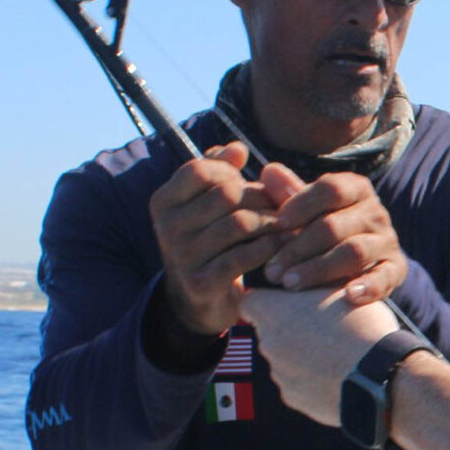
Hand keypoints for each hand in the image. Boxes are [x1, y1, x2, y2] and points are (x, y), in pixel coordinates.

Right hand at [149, 141, 278, 336]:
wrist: (197, 300)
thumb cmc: (209, 240)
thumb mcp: (205, 203)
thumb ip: (218, 170)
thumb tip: (237, 149)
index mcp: (163, 201)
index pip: (202, 170)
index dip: (232, 173)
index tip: (246, 185)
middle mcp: (167, 227)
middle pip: (227, 194)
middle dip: (260, 197)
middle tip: (280, 205)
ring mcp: (182, 256)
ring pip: (240, 223)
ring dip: (271, 222)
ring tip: (286, 224)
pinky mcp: (202, 283)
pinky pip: (244, 256)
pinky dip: (269, 247)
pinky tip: (281, 245)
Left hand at [241, 285, 400, 426]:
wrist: (377, 375)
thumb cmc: (361, 325)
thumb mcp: (339, 287)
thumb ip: (313, 281)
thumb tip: (309, 277)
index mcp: (272, 310)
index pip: (250, 300)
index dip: (268, 299)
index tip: (288, 300)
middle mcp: (267, 342)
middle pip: (269, 330)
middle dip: (289, 327)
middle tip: (323, 325)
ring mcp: (278, 372)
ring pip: (284, 357)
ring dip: (302, 353)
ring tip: (335, 351)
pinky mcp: (292, 397)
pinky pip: (297, 382)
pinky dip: (312, 377)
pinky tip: (336, 373)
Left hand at [258, 169, 408, 304]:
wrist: (364, 260)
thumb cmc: (325, 230)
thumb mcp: (308, 210)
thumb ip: (289, 194)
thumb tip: (269, 171)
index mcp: (356, 189)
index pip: (331, 189)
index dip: (302, 204)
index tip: (277, 224)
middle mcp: (376, 212)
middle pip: (335, 225)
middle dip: (299, 248)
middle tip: (271, 270)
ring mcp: (387, 241)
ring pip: (354, 252)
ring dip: (319, 268)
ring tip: (290, 284)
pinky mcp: (396, 269)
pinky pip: (385, 277)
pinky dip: (369, 286)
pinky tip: (348, 295)